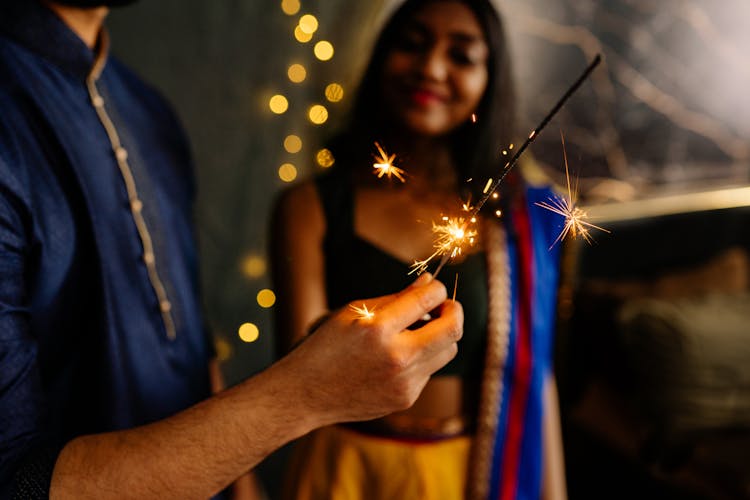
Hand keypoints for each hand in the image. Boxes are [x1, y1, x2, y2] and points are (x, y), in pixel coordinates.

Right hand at [279, 274, 463, 424]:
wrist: (306, 394)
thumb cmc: (326, 346)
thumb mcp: (353, 312)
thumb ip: (396, 298)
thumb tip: (428, 282)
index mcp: (378, 329)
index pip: (428, 300)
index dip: (438, 289)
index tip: (435, 288)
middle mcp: (396, 357)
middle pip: (452, 330)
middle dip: (454, 312)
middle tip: (444, 306)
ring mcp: (404, 382)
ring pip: (448, 352)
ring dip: (441, 336)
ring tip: (420, 330)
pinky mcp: (406, 399)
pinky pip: (430, 371)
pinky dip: (423, 358)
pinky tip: (398, 357)